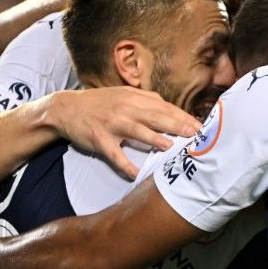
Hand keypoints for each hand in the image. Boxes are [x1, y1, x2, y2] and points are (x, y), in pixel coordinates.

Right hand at [46, 87, 200, 177]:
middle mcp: (125, 109)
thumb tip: (172, 109)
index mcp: (134, 98)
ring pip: (137, 131)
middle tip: (196, 135)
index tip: (201, 126)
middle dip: (177, 125)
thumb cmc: (100, 103)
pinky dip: (124, 164)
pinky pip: (113, 154)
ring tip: (171, 147)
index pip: (165, 107)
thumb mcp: (124, 95)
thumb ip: (147, 100)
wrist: (66, 108)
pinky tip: (135, 173)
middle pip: (156, 116)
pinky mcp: (99, 138)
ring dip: (155, 139)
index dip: (184, 117)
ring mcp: (112, 123)